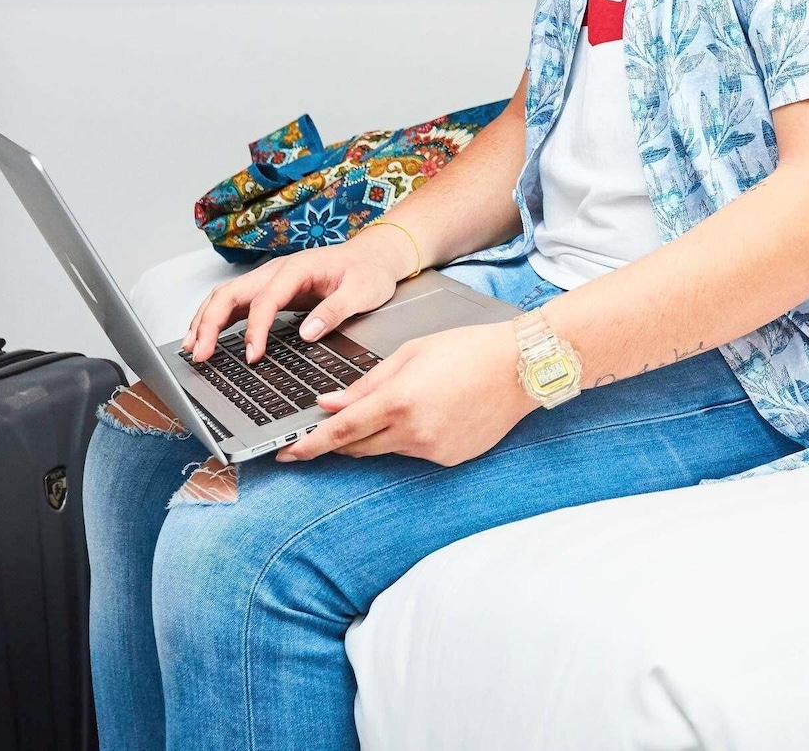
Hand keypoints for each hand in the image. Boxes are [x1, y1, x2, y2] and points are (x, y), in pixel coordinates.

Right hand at [184, 223, 418, 363]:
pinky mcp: (271, 290)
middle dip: (210, 323)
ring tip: (192, 348)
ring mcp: (271, 279)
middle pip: (231, 293)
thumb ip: (334, 311)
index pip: (265, 300)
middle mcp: (277, 271)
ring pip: (226, 296)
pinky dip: (216, 318)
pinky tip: (206, 336)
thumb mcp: (362, 292)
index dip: (255, 330)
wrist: (374, 255)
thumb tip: (307, 333)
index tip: (252, 356)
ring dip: (205, 320)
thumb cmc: (369, 271)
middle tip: (200, 355)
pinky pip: (236, 302)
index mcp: (297, 269)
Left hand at [279, 320, 534, 465]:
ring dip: (378, 434)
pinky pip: (414, 452)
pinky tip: (431, 412)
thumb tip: (328, 404)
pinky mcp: (449, 458)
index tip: (287, 453)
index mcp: (399, 400)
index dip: (309, 445)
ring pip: (387, 449)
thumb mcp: (411, 354)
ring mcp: (433, 450)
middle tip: (319, 434)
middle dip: (337, 441)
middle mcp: (414, 432)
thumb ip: (366, 383)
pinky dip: (409, 437)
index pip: (341, 430)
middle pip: (358, 447)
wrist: (521, 367)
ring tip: (401, 403)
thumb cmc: (469, 349)